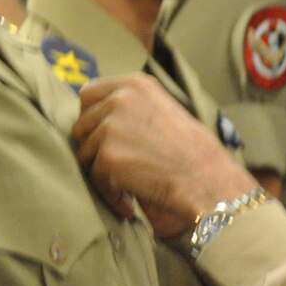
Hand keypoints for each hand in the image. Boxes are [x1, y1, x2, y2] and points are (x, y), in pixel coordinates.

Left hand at [72, 76, 257, 237]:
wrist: (204, 177)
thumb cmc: (190, 151)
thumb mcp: (160, 109)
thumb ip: (128, 107)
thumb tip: (95, 117)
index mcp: (133, 84)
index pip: (88, 94)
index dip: (92, 118)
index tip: (103, 138)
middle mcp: (119, 99)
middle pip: (81, 124)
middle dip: (94, 148)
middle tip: (116, 167)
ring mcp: (110, 126)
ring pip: (85, 153)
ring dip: (102, 173)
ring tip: (128, 186)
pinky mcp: (106, 155)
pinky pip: (94, 179)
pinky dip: (110, 194)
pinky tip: (130, 202)